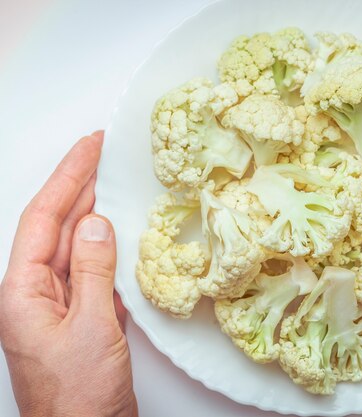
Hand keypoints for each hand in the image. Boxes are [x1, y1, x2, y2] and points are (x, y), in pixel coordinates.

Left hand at [0, 132, 137, 416]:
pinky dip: (106, 249)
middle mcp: (34, 294)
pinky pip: (91, 272)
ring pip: (73, 248)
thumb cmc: (79, 397)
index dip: (68, 177)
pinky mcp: (81, 319)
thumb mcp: (90, 328)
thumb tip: (94, 222)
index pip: (42, 219)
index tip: (90, 147)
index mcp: (22, 292)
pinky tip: (117, 235)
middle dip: (77, 186)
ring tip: (109, 181)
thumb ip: (92, 271)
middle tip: (100, 151)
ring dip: (92, 214)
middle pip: (54, 227)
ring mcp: (57, 307)